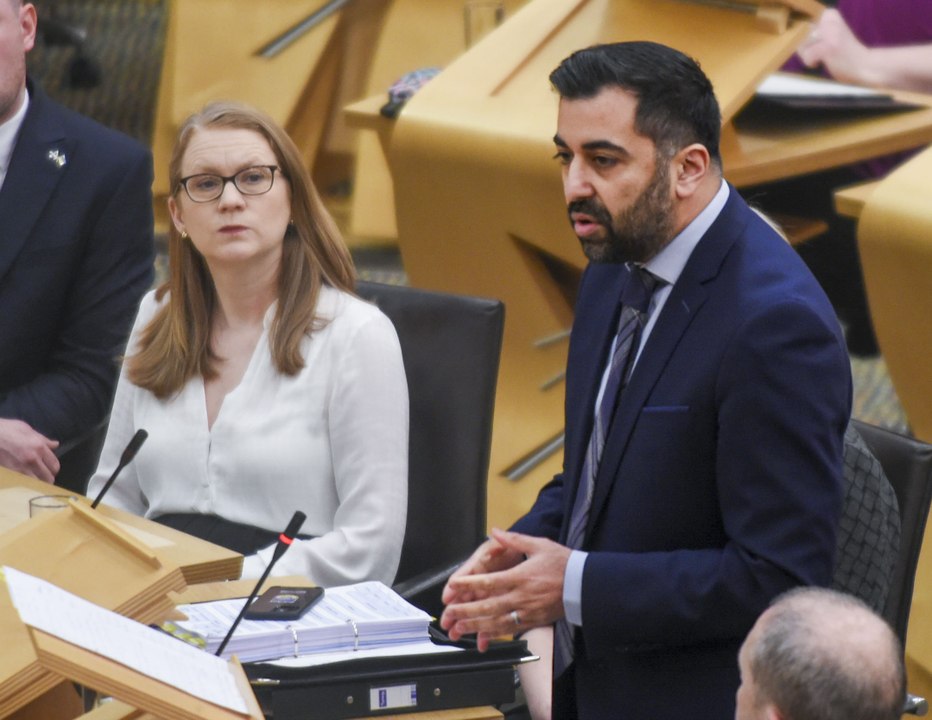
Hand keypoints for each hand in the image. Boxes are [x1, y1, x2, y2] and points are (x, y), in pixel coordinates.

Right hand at [0, 419, 59, 482]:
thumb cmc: (6, 429)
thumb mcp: (27, 429)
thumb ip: (43, 439)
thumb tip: (55, 445)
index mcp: (39, 447)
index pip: (54, 465)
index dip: (54, 469)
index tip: (50, 469)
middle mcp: (32, 459)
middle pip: (48, 477)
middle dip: (47, 478)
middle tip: (43, 476)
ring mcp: (21, 468)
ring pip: (36, 483)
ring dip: (37, 483)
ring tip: (35, 480)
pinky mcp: (10, 473)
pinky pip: (23, 483)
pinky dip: (26, 484)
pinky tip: (25, 481)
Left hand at [440, 529, 570, 650]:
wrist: (584, 585)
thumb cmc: (563, 563)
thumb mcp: (539, 544)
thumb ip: (514, 539)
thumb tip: (495, 531)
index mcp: (520, 576)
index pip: (488, 581)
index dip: (468, 585)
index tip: (453, 586)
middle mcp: (521, 596)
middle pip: (488, 606)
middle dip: (466, 611)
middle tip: (448, 614)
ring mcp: (526, 611)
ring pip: (496, 622)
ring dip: (475, 626)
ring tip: (458, 629)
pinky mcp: (532, 621)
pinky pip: (509, 630)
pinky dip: (494, 634)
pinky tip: (482, 636)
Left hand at [797, 9, 868, 85]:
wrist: (865, 65)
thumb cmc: (846, 53)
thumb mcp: (831, 35)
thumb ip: (817, 33)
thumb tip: (797, 38)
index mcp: (831, 15)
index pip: (805, 26)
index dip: (809, 39)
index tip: (822, 42)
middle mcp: (829, 21)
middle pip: (802, 38)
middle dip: (808, 48)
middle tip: (825, 52)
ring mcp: (829, 33)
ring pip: (803, 47)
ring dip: (809, 56)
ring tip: (826, 57)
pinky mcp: (828, 47)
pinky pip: (807, 57)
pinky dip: (811, 63)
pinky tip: (823, 63)